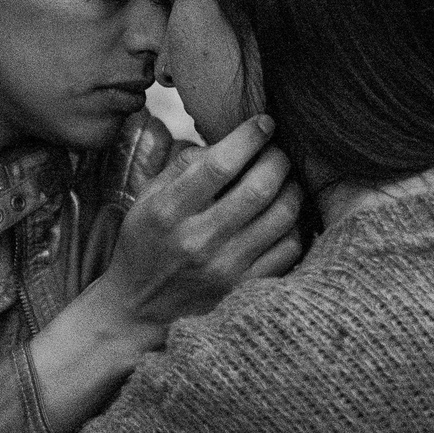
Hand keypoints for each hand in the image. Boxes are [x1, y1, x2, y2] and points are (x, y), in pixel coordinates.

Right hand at [83, 114, 302, 342]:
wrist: (139, 309)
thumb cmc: (145, 244)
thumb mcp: (146, 199)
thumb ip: (183, 166)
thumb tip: (228, 141)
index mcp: (168, 212)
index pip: (220, 164)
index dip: (250, 136)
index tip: (264, 123)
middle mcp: (198, 241)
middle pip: (259, 187)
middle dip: (278, 158)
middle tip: (278, 150)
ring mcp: (225, 269)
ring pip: (282, 216)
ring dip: (292, 188)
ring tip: (286, 179)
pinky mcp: (244, 289)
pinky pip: (289, 249)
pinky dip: (294, 225)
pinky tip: (284, 215)